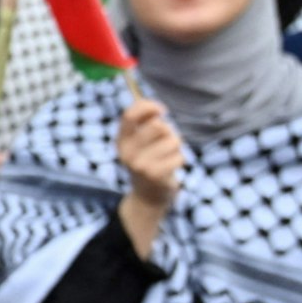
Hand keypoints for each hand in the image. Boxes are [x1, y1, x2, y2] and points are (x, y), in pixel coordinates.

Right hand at [116, 97, 182, 258]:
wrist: (148, 196)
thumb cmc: (149, 161)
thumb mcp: (140, 143)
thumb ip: (145, 123)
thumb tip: (157, 109)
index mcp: (121, 141)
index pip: (129, 114)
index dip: (148, 106)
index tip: (161, 110)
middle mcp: (126, 152)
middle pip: (158, 126)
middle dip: (168, 131)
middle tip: (165, 143)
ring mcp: (139, 164)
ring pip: (172, 140)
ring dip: (176, 146)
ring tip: (168, 156)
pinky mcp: (154, 175)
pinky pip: (179, 156)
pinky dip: (180, 160)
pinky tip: (171, 168)